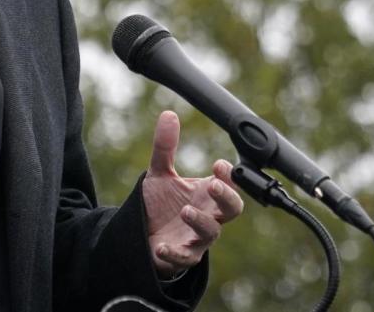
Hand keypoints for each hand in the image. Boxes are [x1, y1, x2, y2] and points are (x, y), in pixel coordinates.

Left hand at [142, 110, 243, 276]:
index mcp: (206, 194)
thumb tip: (168, 114)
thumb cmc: (159, 204)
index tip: (218, 164)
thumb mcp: (159, 173)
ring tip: (185, 211)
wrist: (142, 234)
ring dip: (201, 222)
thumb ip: (165, 147)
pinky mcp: (181, 256)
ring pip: (211, 234)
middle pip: (232, 209)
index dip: (229, 175)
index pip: (229, 184)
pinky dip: (175, 253)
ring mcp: (196, 238)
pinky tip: (163, 246)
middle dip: (227, 197)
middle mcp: (207, 216)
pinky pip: (184, 258)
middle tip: (213, 185)